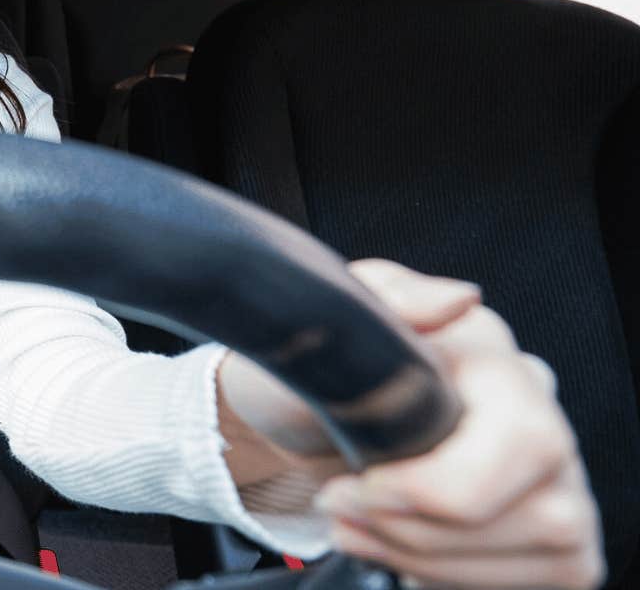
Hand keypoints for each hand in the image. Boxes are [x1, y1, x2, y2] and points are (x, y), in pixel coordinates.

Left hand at [222, 259, 602, 587]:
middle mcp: (547, 422)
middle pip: (539, 516)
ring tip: (356, 526)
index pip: (524, 441)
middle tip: (343, 506)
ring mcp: (559, 486)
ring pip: (539, 557)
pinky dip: (448, 578)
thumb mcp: (327, 319)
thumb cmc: (317, 372)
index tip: (356, 487)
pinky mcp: (550, 542)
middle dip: (420, 530)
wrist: (298, 423)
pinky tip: (399, 548)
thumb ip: (388, 297)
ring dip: (424, 557)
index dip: (438, 487)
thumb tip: (456, 302)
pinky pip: (526, 583)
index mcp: (498, 362)